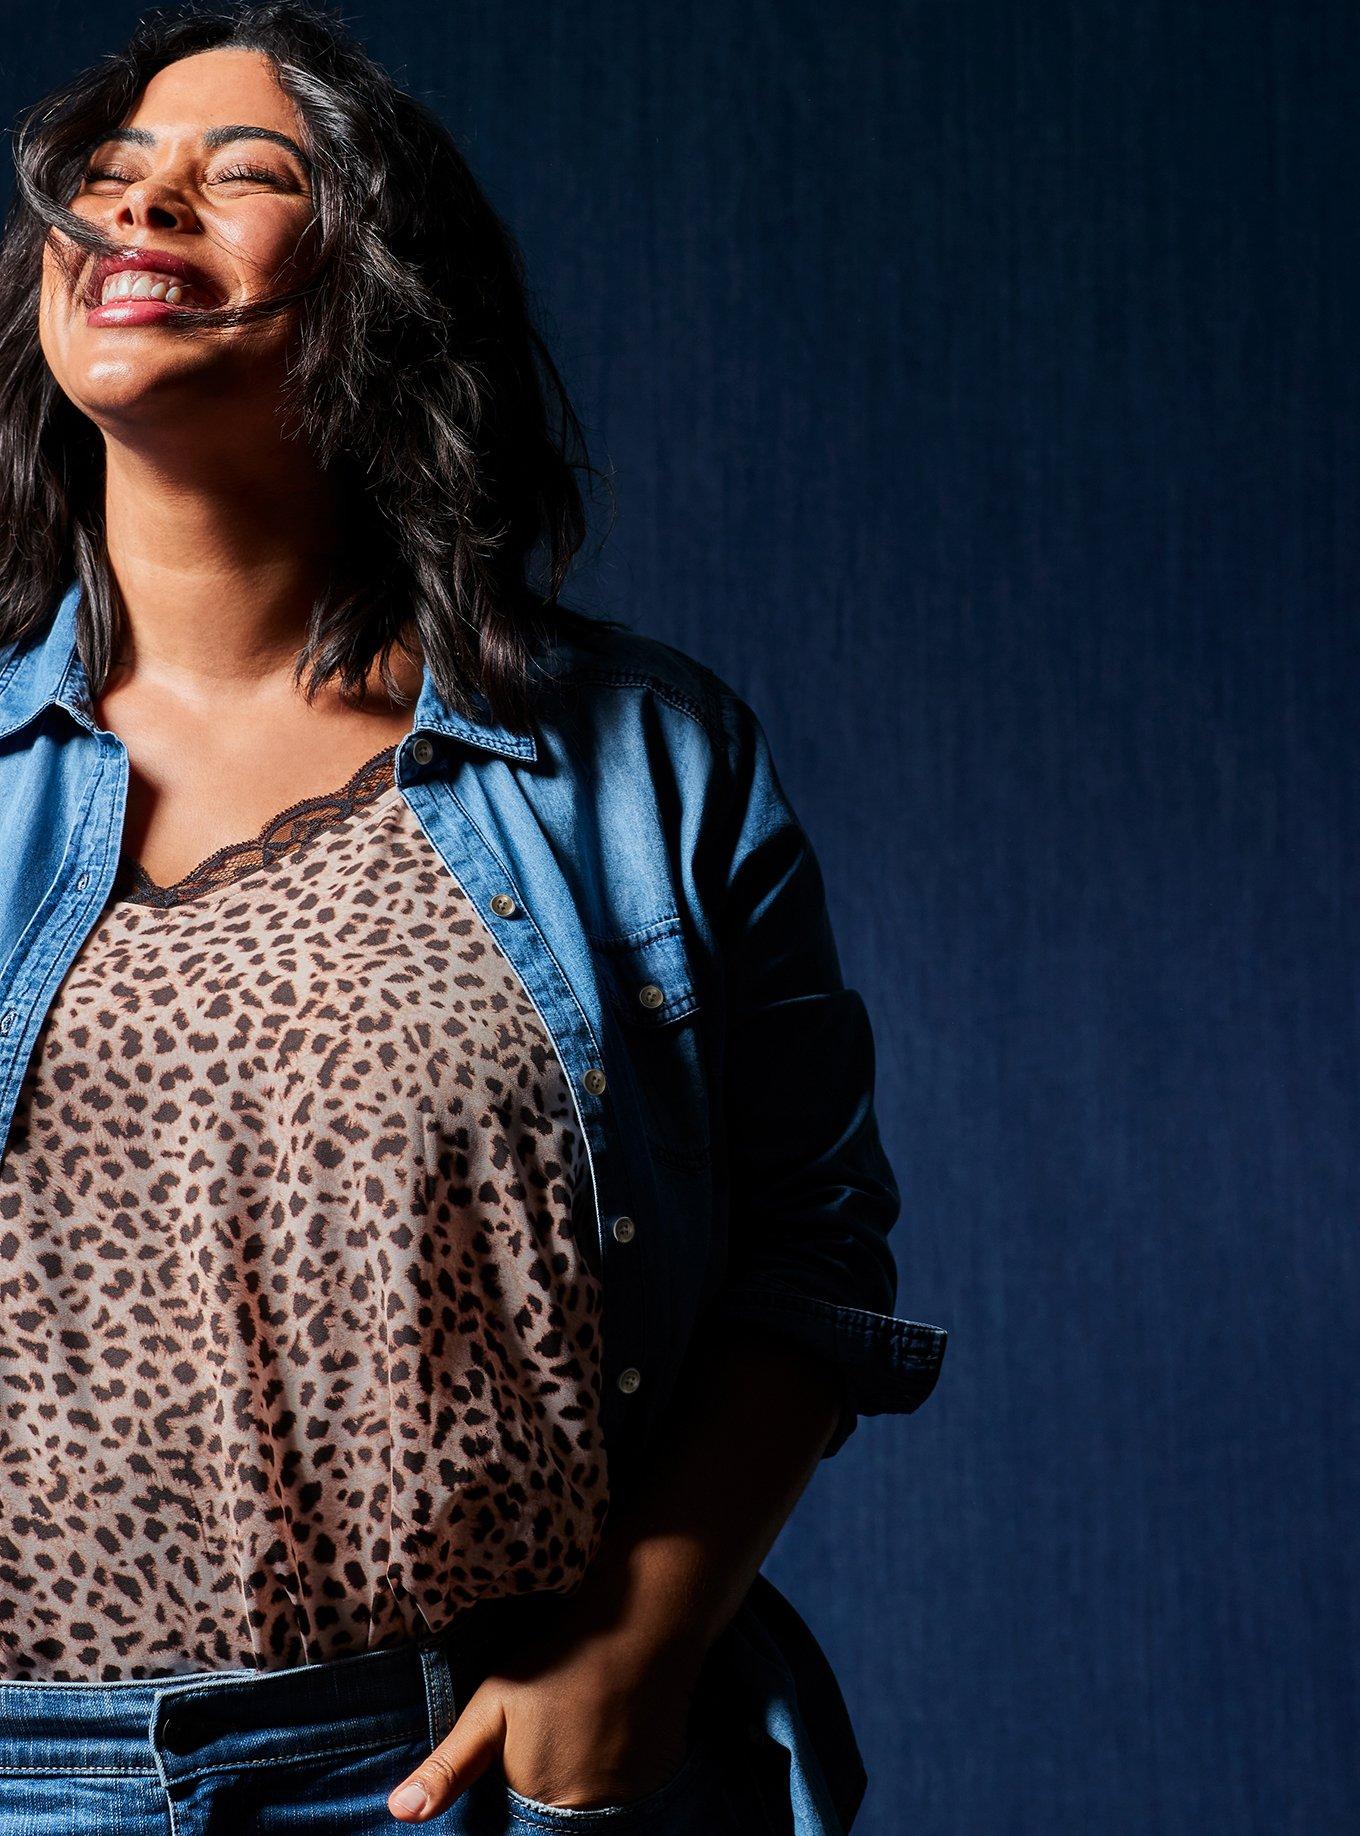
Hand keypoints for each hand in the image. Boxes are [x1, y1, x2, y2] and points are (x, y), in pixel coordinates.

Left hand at [386, 1603, 705, 1822]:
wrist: (638, 1632)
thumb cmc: (557, 1667)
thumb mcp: (491, 1709)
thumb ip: (449, 1767)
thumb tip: (400, 1814)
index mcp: (541, 1806)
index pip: (514, 1833)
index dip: (506, 1816)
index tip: (511, 1778)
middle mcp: (586, 1817)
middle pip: (551, 1826)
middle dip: (537, 1805)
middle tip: (543, 1754)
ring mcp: (628, 1804)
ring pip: (587, 1814)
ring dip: (575, 1793)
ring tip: (571, 1751)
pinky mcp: (656, 1784)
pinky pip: (623, 1803)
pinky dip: (608, 1785)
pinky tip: (602, 1748)